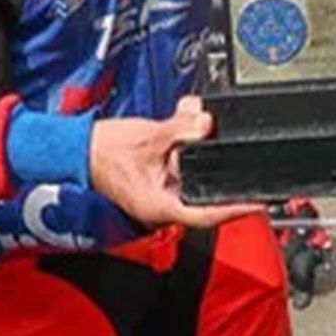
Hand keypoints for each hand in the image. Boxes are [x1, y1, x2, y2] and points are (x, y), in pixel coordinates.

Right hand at [85, 100, 259, 230]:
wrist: (77, 147)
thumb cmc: (103, 151)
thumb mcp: (148, 138)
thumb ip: (180, 129)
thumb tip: (206, 123)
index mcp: (159, 206)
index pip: (206, 214)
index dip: (234, 209)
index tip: (258, 203)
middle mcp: (161, 204)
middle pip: (203, 191)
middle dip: (218, 167)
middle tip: (239, 156)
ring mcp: (159, 192)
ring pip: (193, 173)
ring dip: (199, 148)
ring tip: (201, 124)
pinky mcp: (157, 177)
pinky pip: (182, 162)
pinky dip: (187, 142)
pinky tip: (187, 121)